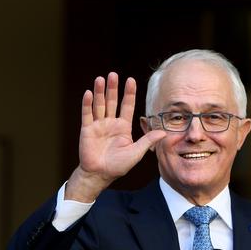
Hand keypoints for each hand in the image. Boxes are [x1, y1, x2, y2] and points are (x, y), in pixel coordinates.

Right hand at [65, 72, 165, 201]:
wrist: (100, 174)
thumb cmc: (118, 165)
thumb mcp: (136, 152)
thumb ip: (147, 141)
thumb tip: (163, 132)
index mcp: (123, 127)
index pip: (127, 106)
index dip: (129, 93)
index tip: (131, 80)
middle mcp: (110, 123)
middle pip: (112, 102)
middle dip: (113, 88)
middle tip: (114, 74)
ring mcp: (98, 125)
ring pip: (99, 105)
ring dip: (100, 92)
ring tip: (101, 79)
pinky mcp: (87, 129)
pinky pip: (87, 114)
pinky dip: (88, 104)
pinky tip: (89, 93)